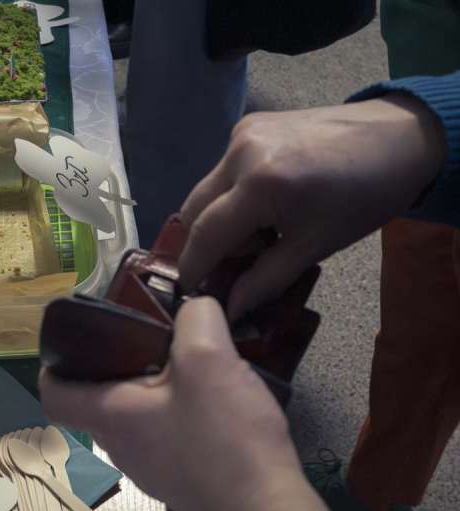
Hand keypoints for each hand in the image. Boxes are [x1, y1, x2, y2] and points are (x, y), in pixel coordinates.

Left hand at [40, 297, 333, 510]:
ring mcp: (150, 466)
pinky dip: (177, 409)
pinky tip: (210, 397)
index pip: (54, 395)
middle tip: (147, 335)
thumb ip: (195, 319)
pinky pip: (165, 432)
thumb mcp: (209, 359)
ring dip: (153, 386)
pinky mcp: (180, 476)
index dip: (54, 365)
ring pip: (135, 416)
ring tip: (184, 360)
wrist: (267, 510)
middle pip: (99, 399)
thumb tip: (194, 307)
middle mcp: (121, 446)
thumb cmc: (225, 437)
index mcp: (111, 417)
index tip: (73, 341)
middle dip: (117, 363)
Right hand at [179, 94, 445, 319]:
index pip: (205, 233)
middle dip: (204, 243)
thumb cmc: (364, 197)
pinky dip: (233, 194)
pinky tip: (266, 204)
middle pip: (192, 209)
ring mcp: (241, 133)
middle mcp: (240, 152)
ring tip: (258, 233)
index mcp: (260, 184)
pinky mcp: (248, 124)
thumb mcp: (315, 246)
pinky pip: (223, 170)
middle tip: (233, 264)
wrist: (399, 137)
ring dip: (218, 218)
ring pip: (206, 189)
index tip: (190, 293)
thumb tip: (231, 309)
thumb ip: (265, 280)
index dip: (192, 267)